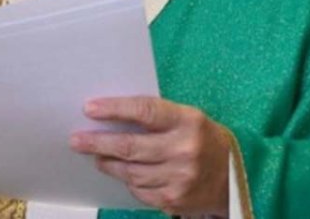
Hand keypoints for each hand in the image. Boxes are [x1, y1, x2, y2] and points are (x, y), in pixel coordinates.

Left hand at [70, 97, 229, 216]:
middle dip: (97, 143)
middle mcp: (185, 150)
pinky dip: (127, 181)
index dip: (114, 109)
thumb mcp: (186, 118)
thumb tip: (109, 116)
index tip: (89, 109)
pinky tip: (122, 173)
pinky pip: (139, 191)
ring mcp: (180, 178)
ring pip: (130, 172)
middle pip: (130, 147)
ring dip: (108, 163)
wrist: (232, 176)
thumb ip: (154, 116)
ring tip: (97, 156)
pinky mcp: (174, 200)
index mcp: (187, 121)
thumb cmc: (201, 139)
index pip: (144, 111)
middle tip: (76, 140)